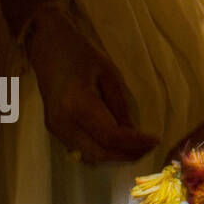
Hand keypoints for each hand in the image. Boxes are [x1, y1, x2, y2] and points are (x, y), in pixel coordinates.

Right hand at [25, 6, 157, 164]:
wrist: (48, 47)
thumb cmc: (81, 54)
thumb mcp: (109, 74)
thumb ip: (120, 106)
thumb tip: (133, 133)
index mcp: (77, 104)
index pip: (109, 135)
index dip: (134, 142)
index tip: (156, 141)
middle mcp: (62, 122)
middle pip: (99, 152)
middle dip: (126, 155)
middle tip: (149, 149)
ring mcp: (55, 128)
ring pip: (89, 155)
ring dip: (115, 156)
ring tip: (138, 148)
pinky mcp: (54, 129)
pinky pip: (81, 149)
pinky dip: (102, 150)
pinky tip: (119, 144)